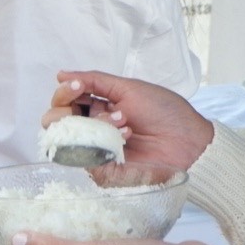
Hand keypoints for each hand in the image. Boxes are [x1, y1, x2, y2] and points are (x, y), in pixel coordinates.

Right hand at [43, 71, 212, 173]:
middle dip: (62, 109)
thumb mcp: (129, 88)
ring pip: (64, 139)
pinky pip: (84, 157)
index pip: (65, 101)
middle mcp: (92, 128)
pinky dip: (103, 141)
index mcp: (98, 107)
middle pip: (55, 121)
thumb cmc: (166, 113)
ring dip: (92, 123)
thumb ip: (94, 80)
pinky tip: (125, 135)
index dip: (64, 92)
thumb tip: (61, 74)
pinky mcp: (101, 169)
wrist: (188, 142)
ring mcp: (95, 149)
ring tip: (121, 119)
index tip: (76, 85)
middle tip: (79, 104)